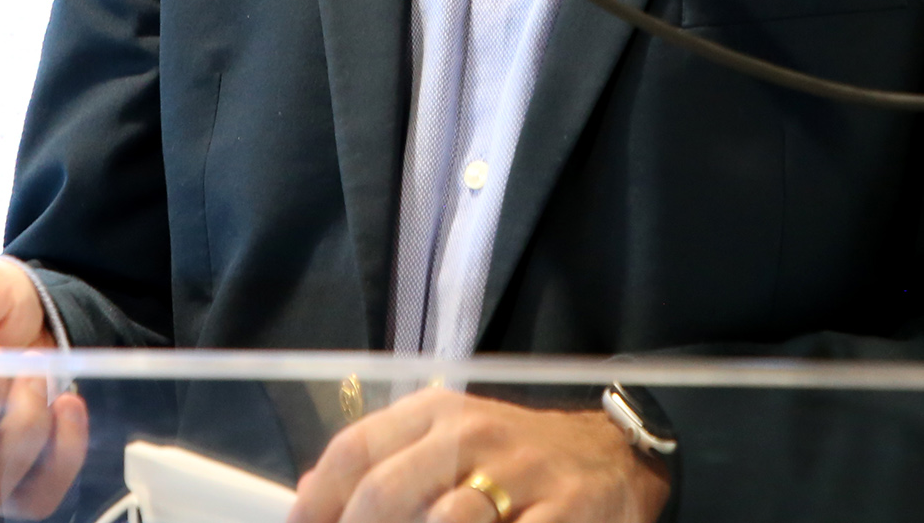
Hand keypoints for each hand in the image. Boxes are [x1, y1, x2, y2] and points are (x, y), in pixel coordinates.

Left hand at [288, 386, 668, 522]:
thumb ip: (392, 462)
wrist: (611, 456)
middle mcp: (474, 435)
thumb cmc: (517, 458)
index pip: (355, 449)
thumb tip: (312, 494)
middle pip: (386, 492)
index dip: (315, 502)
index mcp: (440, 412)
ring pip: (444, 521)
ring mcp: (519, 476)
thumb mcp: (454, 439)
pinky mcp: (562, 514)